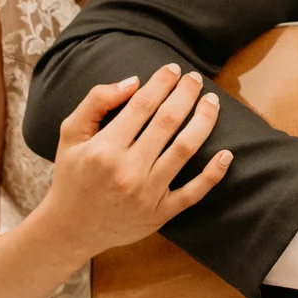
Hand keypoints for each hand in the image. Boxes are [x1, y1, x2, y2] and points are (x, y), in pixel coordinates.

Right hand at [41, 66, 232, 259]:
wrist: (71, 229)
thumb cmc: (72, 176)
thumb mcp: (70, 134)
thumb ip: (96, 102)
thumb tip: (134, 81)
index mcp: (104, 149)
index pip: (142, 105)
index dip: (162, 82)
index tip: (173, 69)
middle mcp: (127, 171)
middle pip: (168, 121)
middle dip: (186, 94)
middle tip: (195, 78)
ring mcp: (147, 195)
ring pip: (185, 149)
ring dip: (204, 121)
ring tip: (212, 102)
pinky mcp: (160, 215)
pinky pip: (193, 193)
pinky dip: (213, 173)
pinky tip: (227, 154)